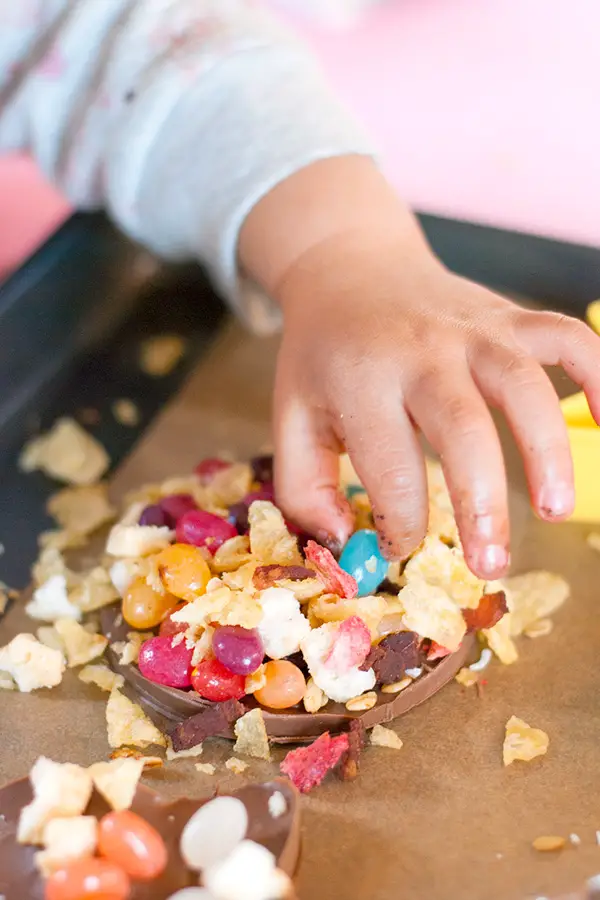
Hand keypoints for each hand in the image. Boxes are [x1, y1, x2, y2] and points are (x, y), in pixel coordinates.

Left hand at [239, 158, 599, 578]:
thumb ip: (302, 487)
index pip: (390, 468)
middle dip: (482, 505)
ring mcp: (473, 330)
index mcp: (362, 381)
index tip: (402, 550)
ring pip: (525, 385)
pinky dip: (599, 374)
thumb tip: (345, 541)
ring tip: (555, 510)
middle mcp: (422, 352)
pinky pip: (568, 338)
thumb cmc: (323, 355)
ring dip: (549, 450)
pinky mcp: (509, 317)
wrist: (351, 269)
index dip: (400, 524)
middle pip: (464, 430)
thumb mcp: (290, 415)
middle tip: (490, 566)